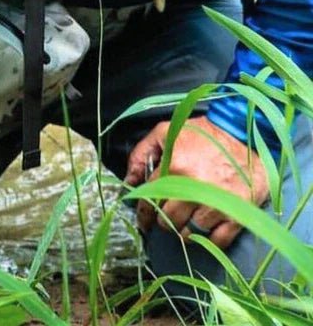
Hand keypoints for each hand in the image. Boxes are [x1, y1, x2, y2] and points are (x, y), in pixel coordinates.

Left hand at [125, 115, 269, 249]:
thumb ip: (142, 154)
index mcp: (176, 166)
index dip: (144, 212)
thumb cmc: (202, 133)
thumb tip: (129, 182)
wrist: (244, 134)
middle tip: (168, 215)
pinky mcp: (237, 214)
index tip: (143, 219)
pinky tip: (204, 229)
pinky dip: (208, 239)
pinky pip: (217, 240)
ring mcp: (217, 204)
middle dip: (165, 219)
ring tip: (185, 220)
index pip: (150, 198)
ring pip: (190, 232)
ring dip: (184, 230)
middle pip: (169, 219)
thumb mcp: (166, 132)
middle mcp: (195, 189)